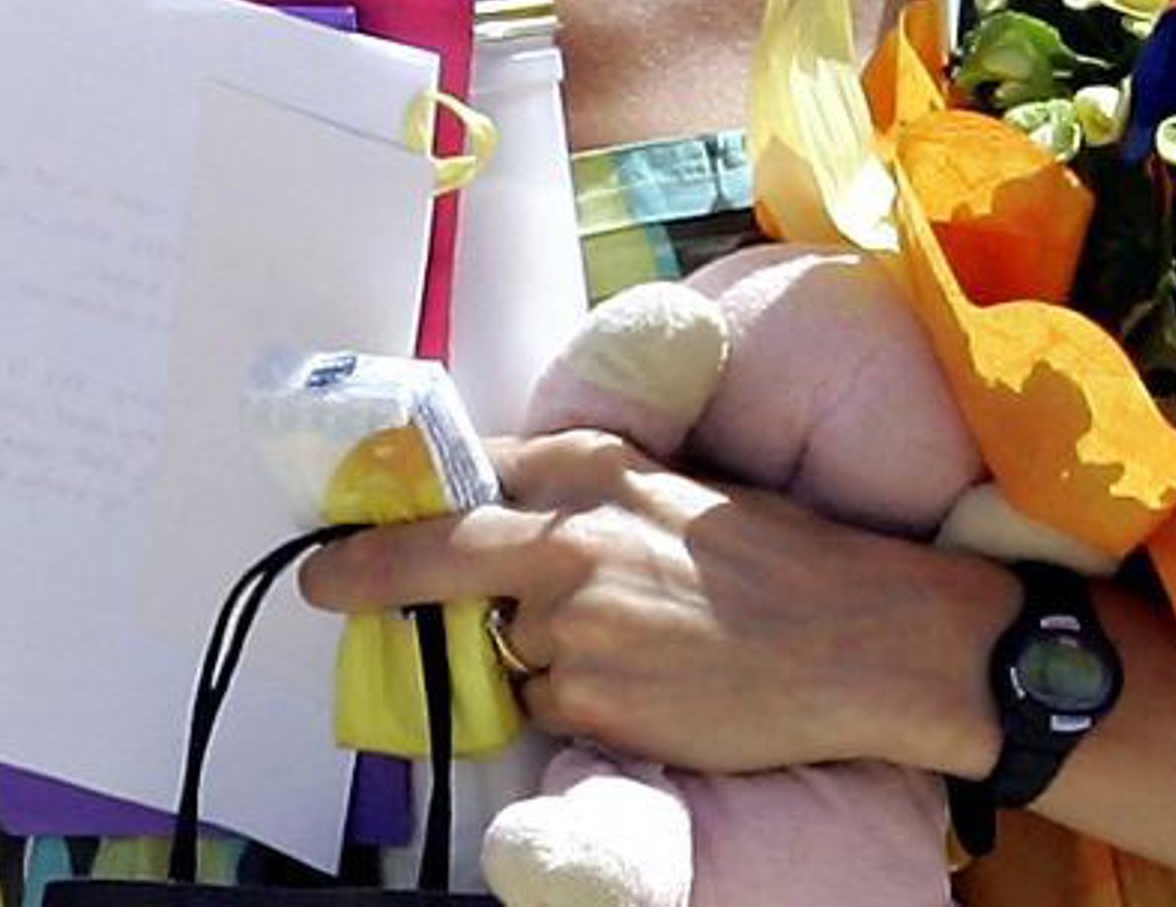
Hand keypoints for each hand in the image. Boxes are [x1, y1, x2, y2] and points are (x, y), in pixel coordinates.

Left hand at [301, 427, 996, 775]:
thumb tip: (495, 503)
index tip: (348, 517)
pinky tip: (649, 688)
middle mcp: (568, 536)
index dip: (405, 501)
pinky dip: (581, 704)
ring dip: (539, 653)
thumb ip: (576, 490)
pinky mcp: (594, 698)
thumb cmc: (770, 554)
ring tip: (632, 646)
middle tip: (319, 581)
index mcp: (589, 468)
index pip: (469, 477)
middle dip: (366, 569)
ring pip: (510, 648)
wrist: (856, 635)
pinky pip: (554, 707)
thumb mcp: (665, 483)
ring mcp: (575, 622)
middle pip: (438, 554)